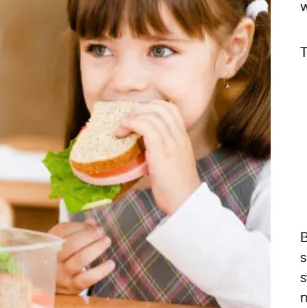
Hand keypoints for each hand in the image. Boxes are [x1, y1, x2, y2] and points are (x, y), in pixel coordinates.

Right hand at [48, 218, 114, 293]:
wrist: (49, 284)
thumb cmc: (59, 259)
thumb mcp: (62, 243)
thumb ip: (77, 231)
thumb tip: (92, 222)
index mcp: (47, 244)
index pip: (63, 230)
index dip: (80, 226)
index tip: (92, 226)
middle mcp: (52, 259)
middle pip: (72, 244)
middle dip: (89, 235)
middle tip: (100, 233)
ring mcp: (61, 274)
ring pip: (80, 259)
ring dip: (96, 248)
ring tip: (106, 241)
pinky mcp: (71, 287)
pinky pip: (87, 279)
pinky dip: (101, 270)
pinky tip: (111, 264)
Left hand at [115, 99, 200, 215]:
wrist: (185, 200)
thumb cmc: (175, 187)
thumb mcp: (171, 162)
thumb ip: (161, 150)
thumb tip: (140, 145)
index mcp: (183, 137)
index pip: (171, 109)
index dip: (152, 107)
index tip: (138, 117)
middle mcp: (179, 135)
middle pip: (160, 107)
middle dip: (139, 109)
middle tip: (127, 122)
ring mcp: (172, 141)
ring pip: (151, 114)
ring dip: (132, 116)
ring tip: (121, 127)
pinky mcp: (162, 149)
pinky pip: (145, 125)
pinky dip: (131, 123)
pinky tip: (122, 131)